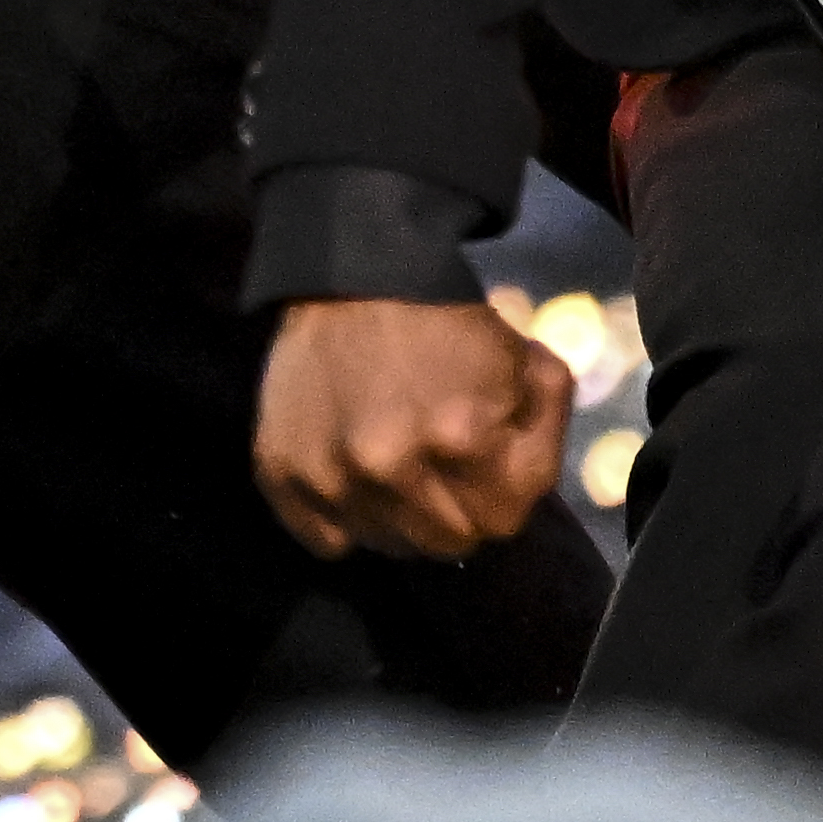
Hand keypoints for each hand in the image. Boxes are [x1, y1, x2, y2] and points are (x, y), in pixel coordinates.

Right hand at [254, 296, 575, 561]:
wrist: (351, 275)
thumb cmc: (446, 321)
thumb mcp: (528, 364)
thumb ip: (540, 437)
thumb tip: (518, 487)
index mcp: (459, 438)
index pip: (502, 522)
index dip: (503, 493)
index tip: (490, 464)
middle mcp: (388, 468)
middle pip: (446, 543)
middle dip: (456, 511)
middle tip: (445, 473)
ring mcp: (328, 476)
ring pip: (388, 546)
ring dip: (402, 519)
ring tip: (399, 474)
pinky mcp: (281, 473)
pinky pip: (325, 540)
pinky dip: (344, 523)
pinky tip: (355, 485)